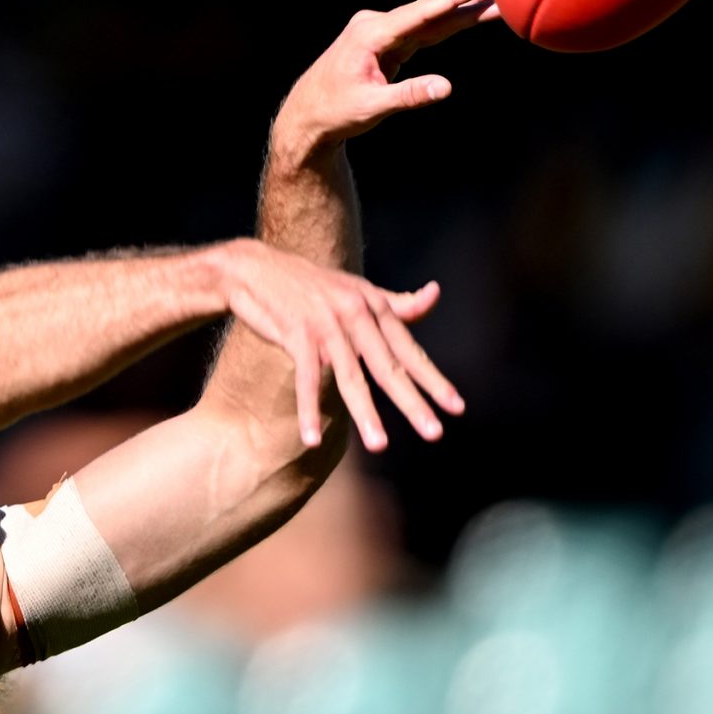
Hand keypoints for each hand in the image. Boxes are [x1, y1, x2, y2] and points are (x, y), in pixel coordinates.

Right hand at [211, 239, 463, 453]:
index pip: (409, 350)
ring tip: (379, 445)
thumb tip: (436, 293)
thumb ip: (396, 302)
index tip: (457, 408)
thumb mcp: (357, 289)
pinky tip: (312, 440)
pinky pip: (306, 379)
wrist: (255, 268)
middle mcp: (356, 314)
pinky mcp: (296, 334)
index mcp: (374, 306)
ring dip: (365, 413)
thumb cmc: (309, 284)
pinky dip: (308, 410)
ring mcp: (326, 325)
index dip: (433, 380)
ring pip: (350, 377)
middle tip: (434, 433)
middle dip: (412, 402)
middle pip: (387, 367)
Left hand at [275, 0, 498, 158]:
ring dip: (461, 12)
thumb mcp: (371, 107)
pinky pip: (423, 32)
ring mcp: (381, 32)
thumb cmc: (334, 111)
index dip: (450, 0)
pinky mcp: (387, 42)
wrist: (308, 114)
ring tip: (497, 2)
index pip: (418, 15)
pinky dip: (446, 26)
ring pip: (428, 21)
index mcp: (370, 35)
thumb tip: (446, 87)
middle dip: (466, 2)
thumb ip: (409, 96)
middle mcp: (375, 25)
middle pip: (429, 13)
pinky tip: (470, 16)